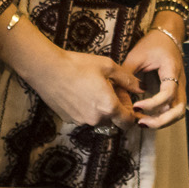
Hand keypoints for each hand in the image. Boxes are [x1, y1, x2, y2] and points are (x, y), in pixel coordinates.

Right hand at [19, 46, 143, 128]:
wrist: (47, 69)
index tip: (128, 102)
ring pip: (98, 119)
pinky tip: (81, 93)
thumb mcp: (108, 66)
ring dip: (100, 109)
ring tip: (94, 89)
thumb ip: (127, 79)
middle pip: (113, 120)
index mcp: (109, 107)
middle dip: (115, 108)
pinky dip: (86, 109)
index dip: (131, 113)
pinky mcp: (68, 119)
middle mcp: (96, 119)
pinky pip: (84, 117)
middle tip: (110, 88)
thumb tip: (141, 87)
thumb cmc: (79, 65)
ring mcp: (81, 121)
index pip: (127, 122)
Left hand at [122, 22, 186, 128]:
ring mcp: (180, 89)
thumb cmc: (153, 43)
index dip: (153, 103)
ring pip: (177, 113)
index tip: (136, 106)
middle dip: (161, 121)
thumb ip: (127, 74)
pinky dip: (161, 117)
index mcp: (172, 70)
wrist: (167, 36)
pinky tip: (146, 118)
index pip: (168, 93)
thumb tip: (115, 94)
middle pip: (178, 110)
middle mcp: (180, 82)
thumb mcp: (137, 55)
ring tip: (142, 123)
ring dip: (162, 122)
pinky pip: (172, 110)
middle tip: (141, 123)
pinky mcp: (175, 92)